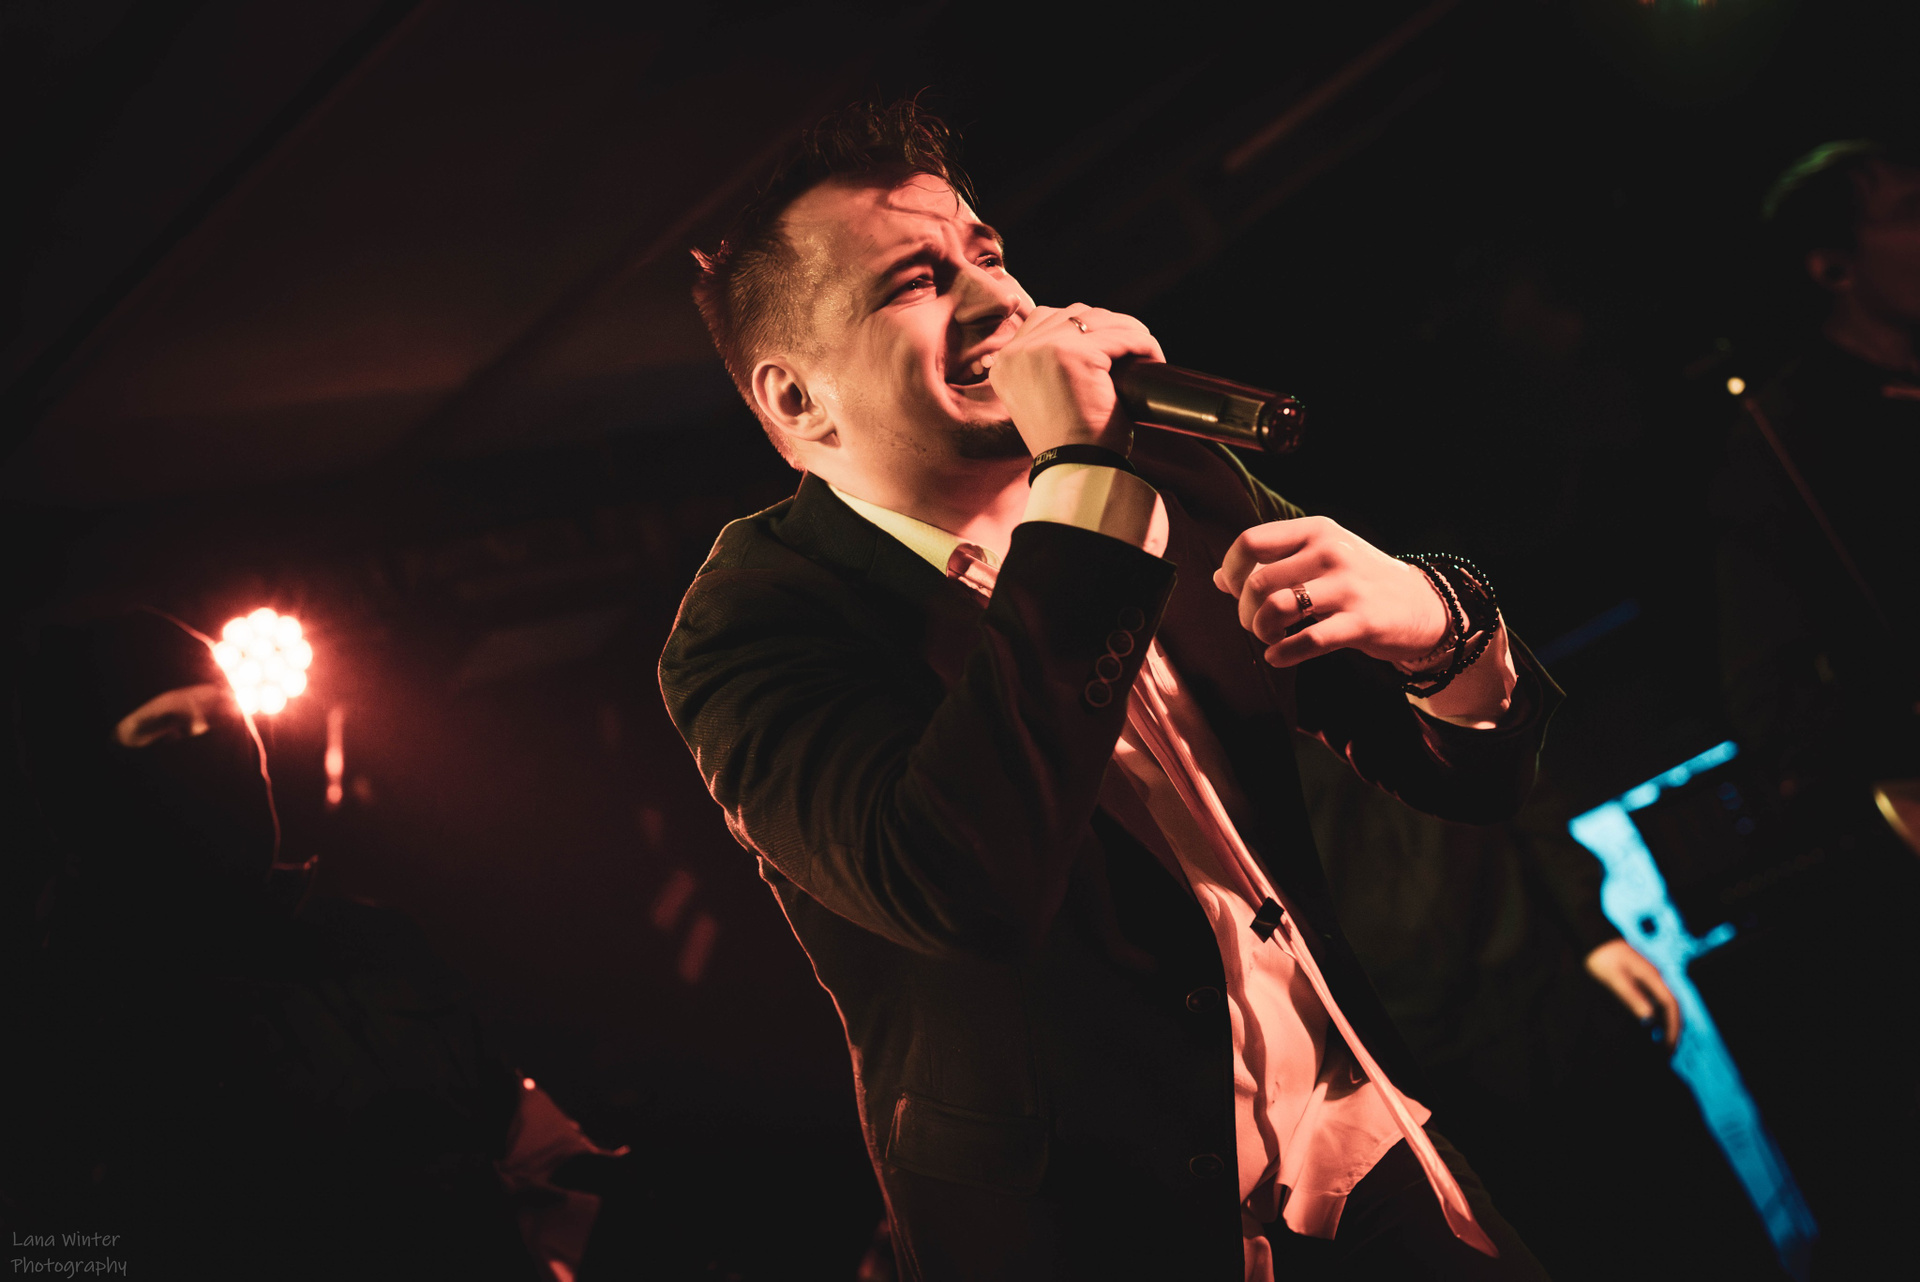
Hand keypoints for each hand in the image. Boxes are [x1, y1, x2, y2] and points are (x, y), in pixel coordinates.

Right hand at [984, 304, 1163, 455]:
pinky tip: (1152, 359)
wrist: (1076, 470)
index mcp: (1005, 363)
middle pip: (1072, 313)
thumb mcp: (1045, 397)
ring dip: (1127, 332)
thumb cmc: (1069, 443)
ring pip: (1097, 320)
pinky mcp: (1073, 355)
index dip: (1083, 328)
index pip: (1046, 319)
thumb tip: (1089, 333)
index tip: (1110, 347)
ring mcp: (1042, 350)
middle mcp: (1016, 352)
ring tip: (1144, 353)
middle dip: (1107, 327)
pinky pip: (1119, 336)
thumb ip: (1048, 365)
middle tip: (1132, 349)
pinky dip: (1142, 344)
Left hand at [1213, 516, 1449, 667]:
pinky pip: (1307, 641)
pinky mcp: (1361, 622)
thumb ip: (1272, 562)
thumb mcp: (1320, 556)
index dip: (1232, 571)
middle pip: (1257, 582)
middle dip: (1245, 611)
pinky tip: (1278, 657)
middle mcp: (1331, 552)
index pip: (1250, 542)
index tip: (1238, 592)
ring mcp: (1347, 587)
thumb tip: (1218, 578)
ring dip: (1261, 630)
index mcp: (1316, 530)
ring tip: (1270, 637)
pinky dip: (1283, 654)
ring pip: (1277, 608)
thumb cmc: (1359, 580)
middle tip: (1256, 623)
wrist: (1422, 604)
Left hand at [1584, 938, 1682, 1048]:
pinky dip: (1655, 1015)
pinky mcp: (1640, 978)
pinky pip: (1654, 1000)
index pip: (1671, 1005)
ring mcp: (1648, 977)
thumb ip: (1631, 997)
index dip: (1673, 1026)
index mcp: (1652, 976)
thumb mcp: (1615, 978)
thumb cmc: (1602, 957)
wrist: (1593, 937)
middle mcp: (1655, 977)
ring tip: (1660, 1044)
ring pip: (1663, 1004)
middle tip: (1667, 1051)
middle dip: (1672, 1028)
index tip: (1670, 1046)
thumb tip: (1649, 1019)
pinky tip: (1648, 1026)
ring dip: (1665, 1023)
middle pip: (1671, 1006)